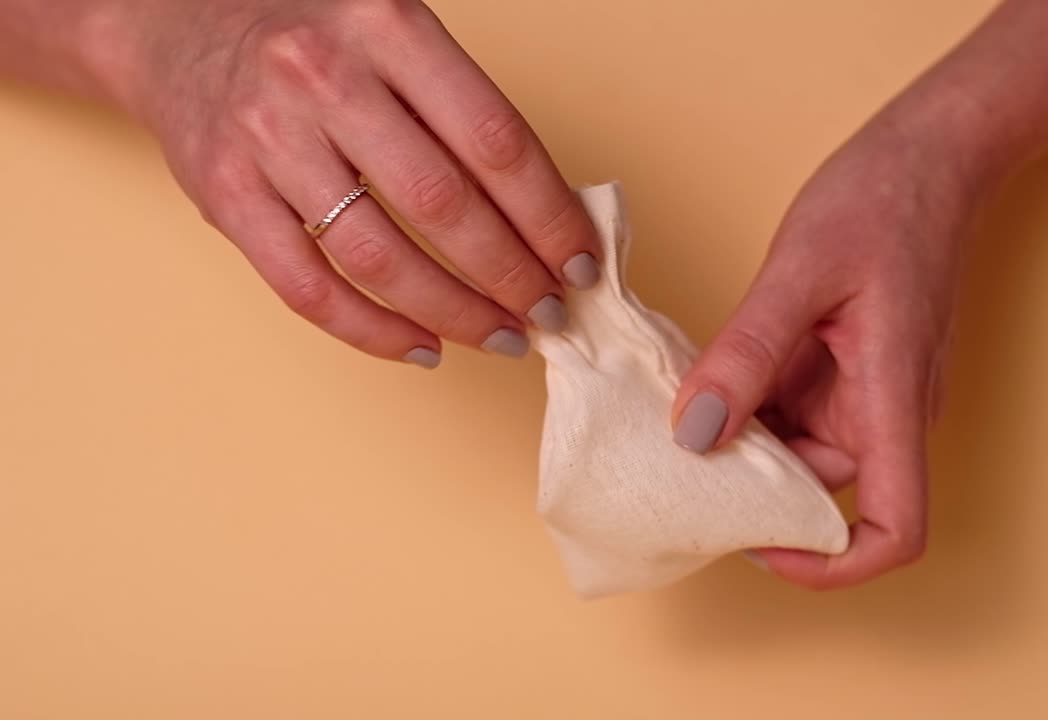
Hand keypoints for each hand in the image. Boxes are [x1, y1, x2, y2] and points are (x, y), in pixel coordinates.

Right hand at [93, 0, 599, 364]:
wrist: (177, 22)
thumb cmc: (316, 37)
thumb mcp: (397, 36)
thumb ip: (464, 112)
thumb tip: (549, 218)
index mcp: (388, 27)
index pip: (496, 141)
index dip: (549, 216)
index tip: (581, 264)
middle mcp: (325, 79)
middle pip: (445, 206)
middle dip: (512, 276)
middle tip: (550, 313)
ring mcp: (267, 140)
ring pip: (380, 258)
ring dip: (455, 313)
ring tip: (501, 336)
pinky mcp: (224, 196)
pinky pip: (309, 289)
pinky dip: (374, 332)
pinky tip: (423, 347)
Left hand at [671, 118, 984, 589]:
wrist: (929, 155)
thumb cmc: (884, 202)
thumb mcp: (801, 271)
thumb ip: (747, 353)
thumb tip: (695, 433)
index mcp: (894, 401)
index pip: (893, 528)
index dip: (830, 563)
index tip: (760, 544)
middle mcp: (886, 413)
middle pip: (820, 492)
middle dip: (751, 484)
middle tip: (677, 450)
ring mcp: (868, 394)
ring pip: (797, 450)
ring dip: (743, 437)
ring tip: (687, 399)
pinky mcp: (847, 371)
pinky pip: (792, 409)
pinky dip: (750, 403)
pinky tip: (712, 371)